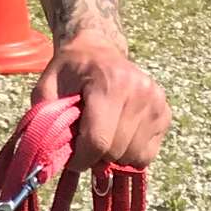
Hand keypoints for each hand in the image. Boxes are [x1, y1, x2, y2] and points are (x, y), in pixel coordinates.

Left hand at [35, 34, 169, 179]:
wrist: (97, 50)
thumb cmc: (71, 71)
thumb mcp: (47, 88)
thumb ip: (46, 120)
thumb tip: (50, 156)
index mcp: (109, 83)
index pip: (98, 141)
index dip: (81, 159)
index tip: (72, 157)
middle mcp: (139, 91)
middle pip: (116, 152)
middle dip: (96, 157)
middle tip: (86, 141)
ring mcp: (156, 102)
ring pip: (134, 158)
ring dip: (114, 156)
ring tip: (104, 136)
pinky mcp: (164, 113)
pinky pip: (147, 155)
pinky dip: (131, 153)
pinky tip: (120, 135)